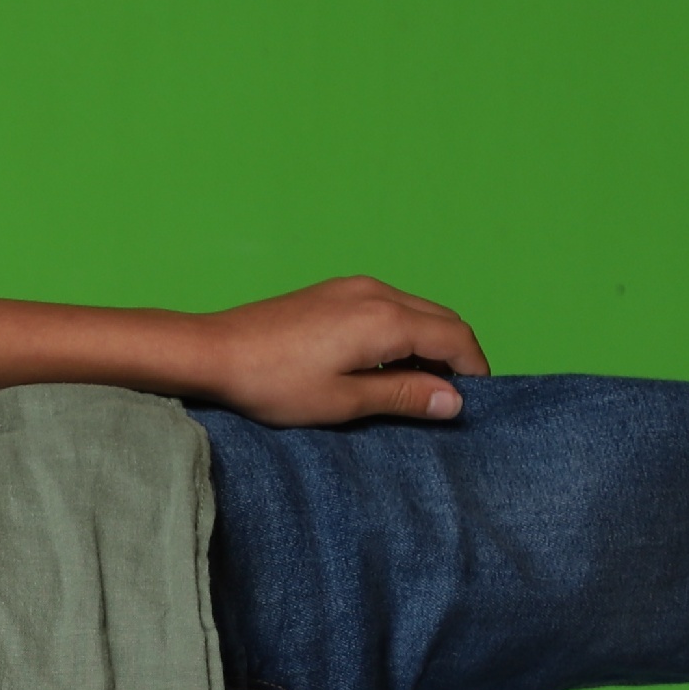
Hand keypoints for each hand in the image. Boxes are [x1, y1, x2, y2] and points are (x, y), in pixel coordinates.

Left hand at [191, 277, 489, 424]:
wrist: (214, 351)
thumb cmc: (272, 382)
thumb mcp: (343, 401)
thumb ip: (403, 395)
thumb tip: (453, 400)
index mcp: (385, 319)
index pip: (455, 338)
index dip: (474, 370)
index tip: (474, 402)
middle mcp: (376, 293)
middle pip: (442, 319)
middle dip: (456, 357)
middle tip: (448, 398)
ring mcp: (353, 287)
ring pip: (416, 311)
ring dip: (428, 345)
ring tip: (415, 388)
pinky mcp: (334, 292)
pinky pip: (388, 307)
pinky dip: (402, 333)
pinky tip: (383, 366)